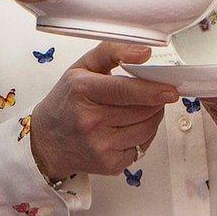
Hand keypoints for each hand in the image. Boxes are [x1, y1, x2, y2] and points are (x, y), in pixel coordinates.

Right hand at [28, 43, 179, 180]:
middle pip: (142, 110)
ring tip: (142, 108)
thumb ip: (112, 51)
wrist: (46, 142)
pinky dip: (144, 134)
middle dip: (155, 100)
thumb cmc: (66, 101)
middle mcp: (90, 121)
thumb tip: (145, 52)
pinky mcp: (110, 164)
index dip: (151, 90)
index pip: (124, 91)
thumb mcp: (81, 67)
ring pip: (147, 128)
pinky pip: (143, 146)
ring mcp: (100, 146)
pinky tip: (130, 126)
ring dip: (153, 116)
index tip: (170, 89)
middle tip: (154, 94)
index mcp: (82, 91)